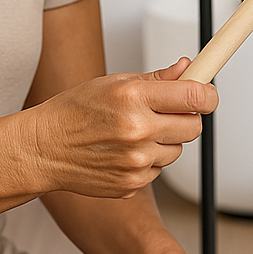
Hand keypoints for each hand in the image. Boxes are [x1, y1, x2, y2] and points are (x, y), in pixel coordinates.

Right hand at [27, 58, 217, 197]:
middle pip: (194, 127)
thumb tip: (187, 68)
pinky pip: (158, 170)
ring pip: (176, 150)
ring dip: (164, 140)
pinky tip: (123, 151)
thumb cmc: (75, 111)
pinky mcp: (132, 185)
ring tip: (134, 132)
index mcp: (133, 97)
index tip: (207, 93)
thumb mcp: (114, 82)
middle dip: (186, 117)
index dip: (208, 95)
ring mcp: (136, 162)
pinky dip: (148, 160)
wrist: (44, 148)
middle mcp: (138, 131)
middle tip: (165, 111)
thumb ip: (157, 78)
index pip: (195, 97)